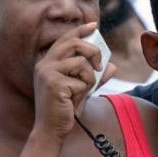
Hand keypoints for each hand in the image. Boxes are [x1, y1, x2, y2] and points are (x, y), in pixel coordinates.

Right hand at [33, 22, 115, 137]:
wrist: (52, 130)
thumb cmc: (65, 109)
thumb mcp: (83, 89)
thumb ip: (96, 76)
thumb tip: (113, 66)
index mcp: (48, 62)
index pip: (65, 39)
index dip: (80, 30)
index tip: (94, 26)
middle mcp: (45, 64)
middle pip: (75, 44)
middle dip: (93, 52)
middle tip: (99, 66)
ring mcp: (47, 73)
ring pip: (82, 63)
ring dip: (89, 79)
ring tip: (82, 92)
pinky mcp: (54, 84)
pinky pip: (82, 81)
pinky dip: (84, 92)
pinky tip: (74, 101)